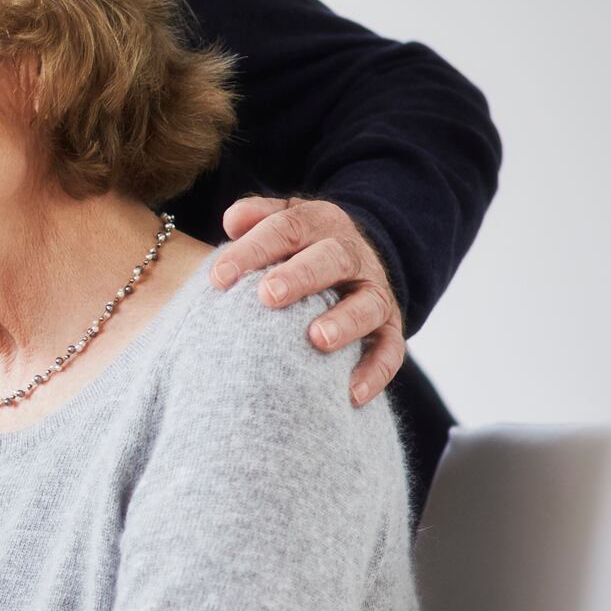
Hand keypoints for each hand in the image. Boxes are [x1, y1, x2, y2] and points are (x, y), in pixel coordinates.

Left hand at [208, 196, 405, 406]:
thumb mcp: (282, 219)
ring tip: (317, 339)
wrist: (358, 256)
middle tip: (268, 295)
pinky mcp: (390, 327)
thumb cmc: (299, 246)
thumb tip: (232, 221)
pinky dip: (375, 371)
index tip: (219, 277)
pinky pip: (391, 349)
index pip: (286, 228)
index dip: (253, 250)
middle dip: (300, 276)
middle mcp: (351, 255)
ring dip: (344, 321)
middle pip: (330, 259)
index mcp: (319, 223)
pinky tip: (350, 394)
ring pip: (368, 304)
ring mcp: (374, 292)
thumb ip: (256, 216)